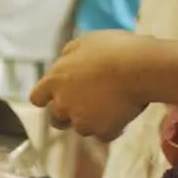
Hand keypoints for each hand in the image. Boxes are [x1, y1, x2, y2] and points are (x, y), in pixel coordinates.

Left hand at [29, 30, 152, 140]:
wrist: (140, 67)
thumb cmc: (114, 49)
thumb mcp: (86, 42)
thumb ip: (69, 54)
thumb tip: (64, 59)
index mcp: (54, 81)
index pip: (37, 97)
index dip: (48, 98)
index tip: (58, 95)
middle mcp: (62, 103)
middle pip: (57, 118)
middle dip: (69, 114)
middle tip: (89, 104)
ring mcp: (81, 119)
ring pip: (81, 128)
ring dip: (92, 120)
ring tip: (111, 106)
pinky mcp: (102, 130)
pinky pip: (104, 135)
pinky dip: (112, 128)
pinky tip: (123, 116)